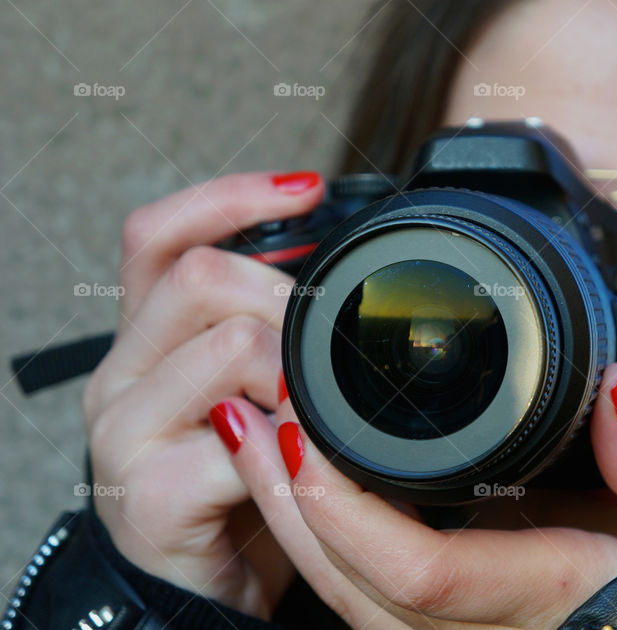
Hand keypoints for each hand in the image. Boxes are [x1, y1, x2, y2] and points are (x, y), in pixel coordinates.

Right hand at [82, 171, 323, 616]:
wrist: (200, 585)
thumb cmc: (236, 481)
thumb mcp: (247, 394)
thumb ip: (269, 337)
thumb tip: (337, 279)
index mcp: (148, 339)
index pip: (161, 236)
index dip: (230, 198)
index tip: (309, 187)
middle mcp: (123, 374)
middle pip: (197, 277)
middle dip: (283, 296)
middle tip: (321, 340)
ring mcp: (126, 433)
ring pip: (227, 347)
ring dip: (295, 371)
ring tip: (314, 407)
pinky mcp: (151, 495)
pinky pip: (238, 440)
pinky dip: (292, 442)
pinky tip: (305, 456)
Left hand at [219, 363, 616, 626]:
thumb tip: (615, 386)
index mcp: (543, 601)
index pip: (420, 570)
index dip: (343, 507)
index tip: (298, 427)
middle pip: (348, 586)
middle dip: (284, 502)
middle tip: (246, 413)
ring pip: (339, 600)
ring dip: (286, 518)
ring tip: (249, 437)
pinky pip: (358, 601)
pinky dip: (315, 542)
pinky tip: (295, 487)